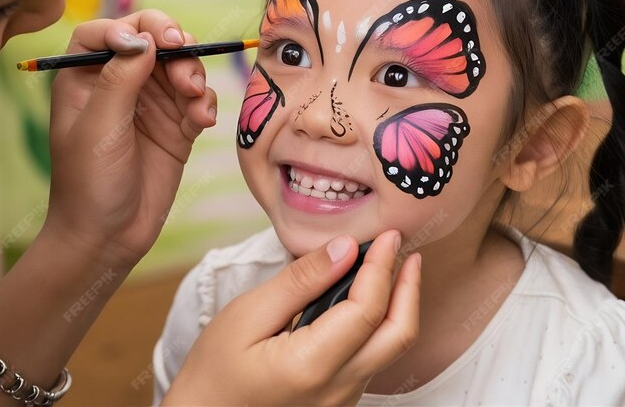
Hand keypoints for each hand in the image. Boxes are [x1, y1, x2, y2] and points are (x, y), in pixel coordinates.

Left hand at [44, 11, 216, 268]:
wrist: (107, 238)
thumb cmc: (88, 182)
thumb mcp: (99, 125)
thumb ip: (120, 76)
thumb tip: (144, 37)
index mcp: (84, 77)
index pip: (107, 31)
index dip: (131, 28)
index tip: (151, 45)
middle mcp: (117, 84)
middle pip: (152, 40)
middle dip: (174, 45)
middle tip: (184, 60)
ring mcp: (149, 104)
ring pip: (180, 66)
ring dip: (193, 74)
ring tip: (193, 99)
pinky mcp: (176, 126)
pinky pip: (197, 99)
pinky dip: (204, 103)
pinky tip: (202, 121)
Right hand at [165, 230, 421, 405]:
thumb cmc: (214, 370)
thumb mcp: (248, 315)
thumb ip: (301, 281)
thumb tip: (345, 248)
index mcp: (312, 365)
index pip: (368, 309)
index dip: (382, 266)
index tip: (387, 235)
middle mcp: (338, 390)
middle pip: (399, 335)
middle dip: (409, 288)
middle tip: (404, 250)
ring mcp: (342, 401)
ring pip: (390, 349)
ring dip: (397, 305)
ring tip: (388, 267)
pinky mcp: (339, 401)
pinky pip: (372, 359)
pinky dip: (379, 324)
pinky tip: (364, 299)